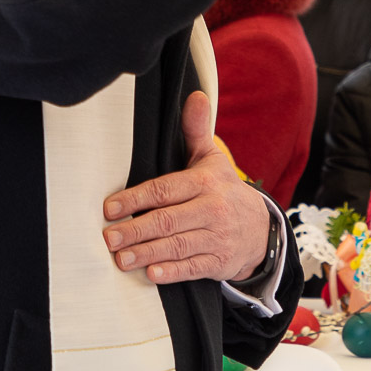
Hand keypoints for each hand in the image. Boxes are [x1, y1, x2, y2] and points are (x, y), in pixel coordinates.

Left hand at [101, 91, 269, 283]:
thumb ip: (197, 130)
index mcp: (206, 182)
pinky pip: (194, 267)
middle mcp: (212, 209)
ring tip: (121, 258)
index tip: (110, 208)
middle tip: (109, 237)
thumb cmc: (224, 191)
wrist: (261, 228)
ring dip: (148, 253)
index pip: (165, 189)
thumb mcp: (212, 159)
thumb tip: (196, 96)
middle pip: (168, 220)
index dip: (136, 198)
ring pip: (178, 245)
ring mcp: (217, 237)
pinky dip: (173, 272)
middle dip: (136, 229)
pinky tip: (151, 274)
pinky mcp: (219, 262)